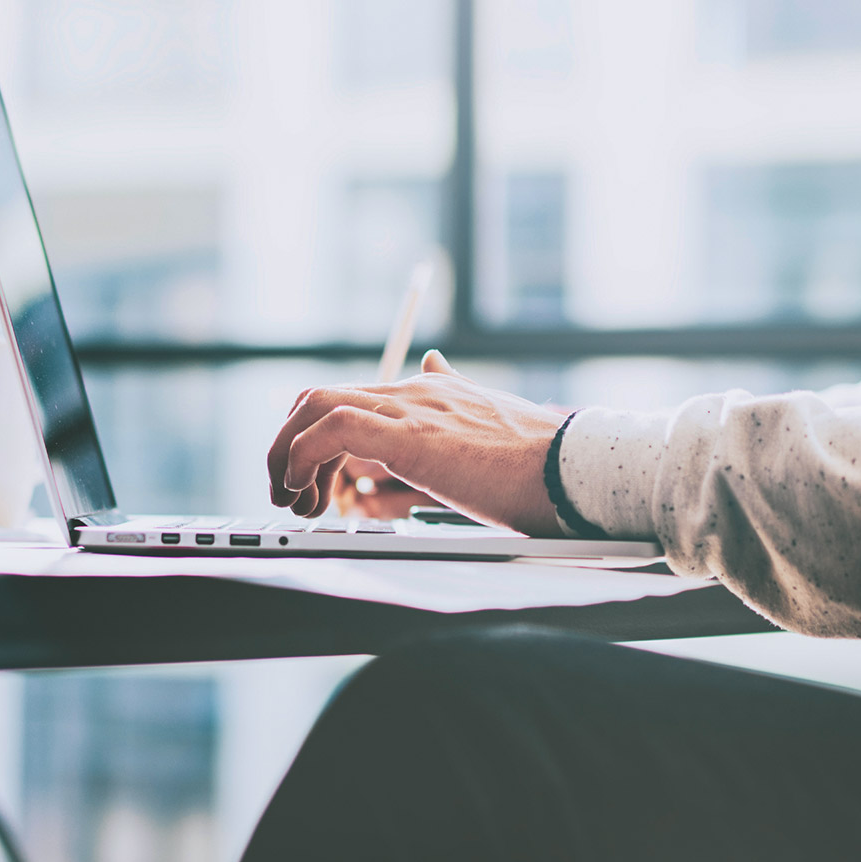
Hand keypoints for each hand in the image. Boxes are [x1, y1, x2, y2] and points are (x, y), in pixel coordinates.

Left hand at [267, 352, 565, 534]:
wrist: (573, 469)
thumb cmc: (542, 462)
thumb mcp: (490, 420)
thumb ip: (455, 393)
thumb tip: (433, 361)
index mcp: (430, 392)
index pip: (347, 398)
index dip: (313, 437)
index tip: (310, 480)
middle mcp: (414, 392)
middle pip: (317, 398)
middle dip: (287, 444)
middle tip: (290, 492)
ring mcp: (409, 410)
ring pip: (313, 405)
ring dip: (286, 454)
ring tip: (295, 501)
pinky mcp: (408, 437)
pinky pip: (331, 430)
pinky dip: (304, 458)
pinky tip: (308, 491)